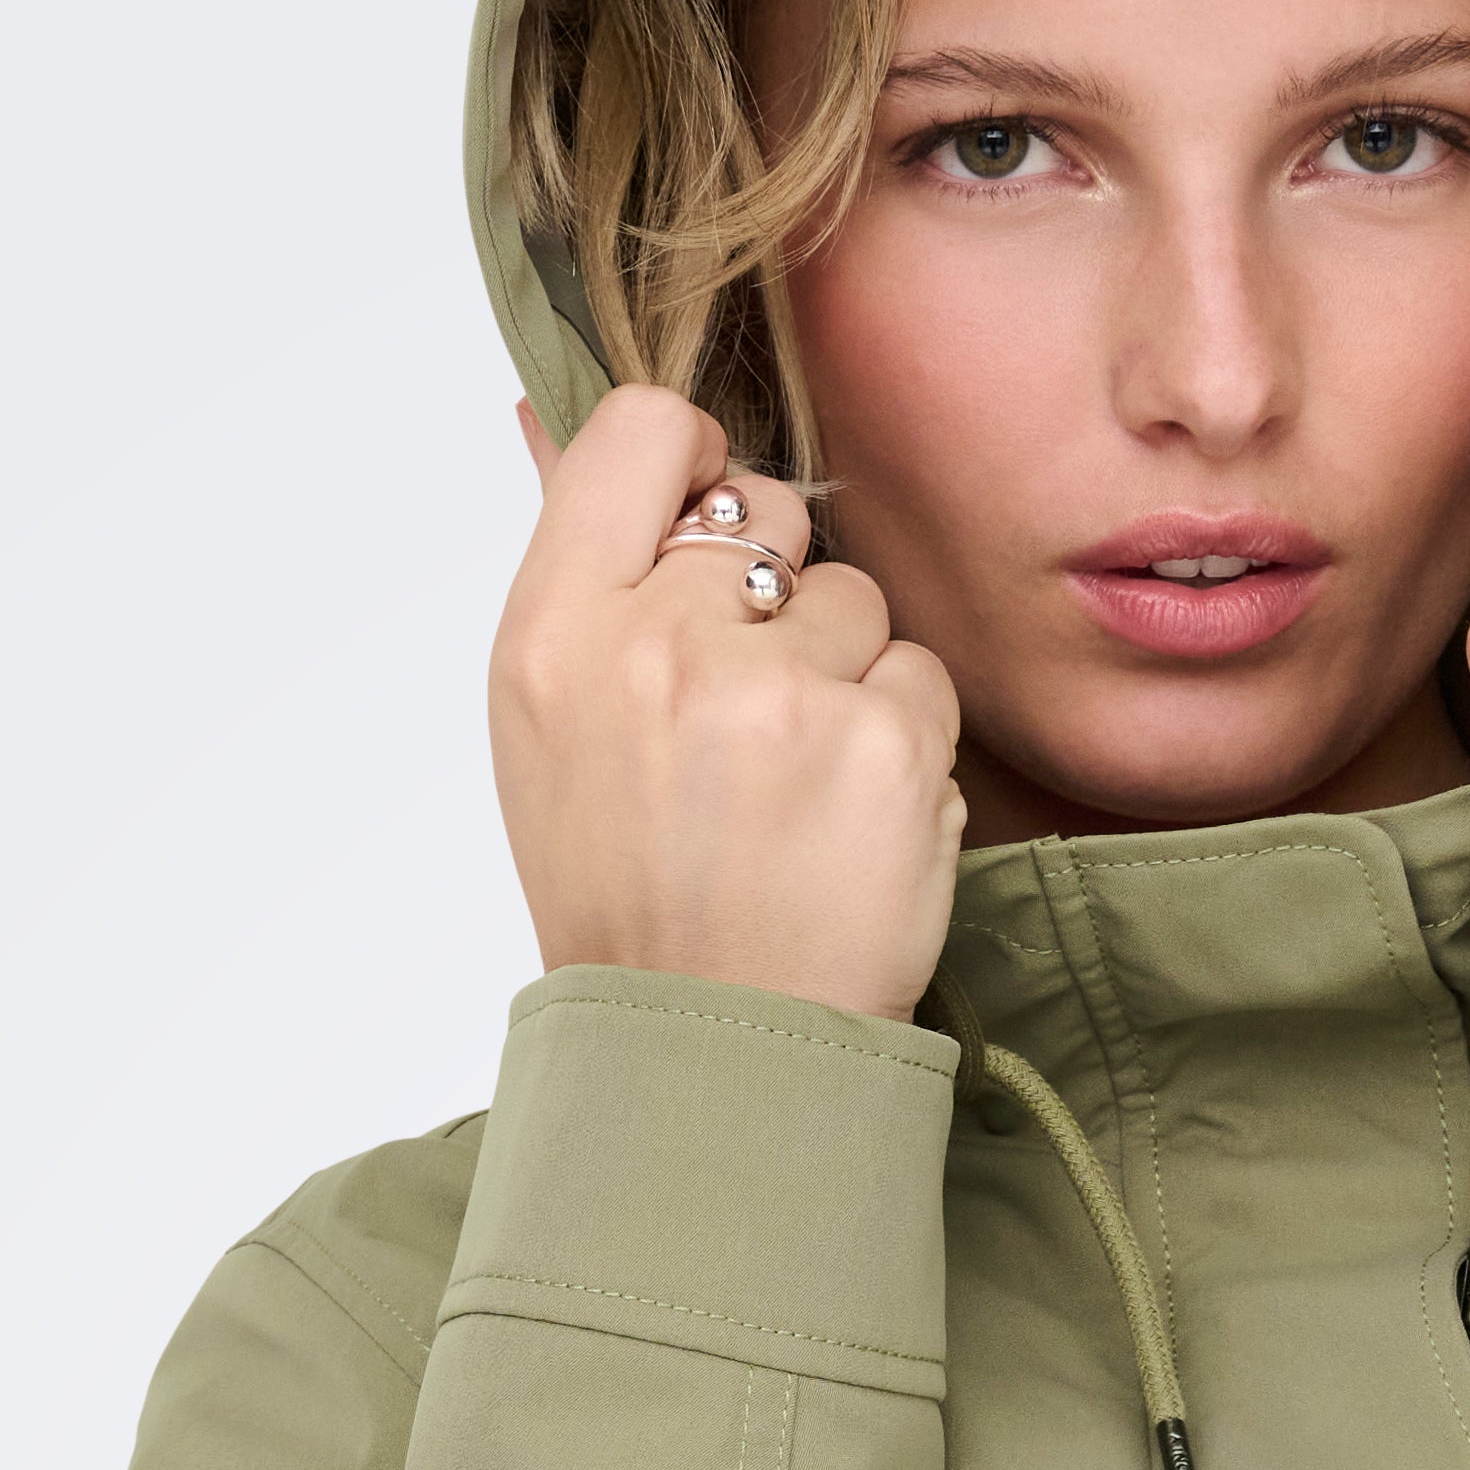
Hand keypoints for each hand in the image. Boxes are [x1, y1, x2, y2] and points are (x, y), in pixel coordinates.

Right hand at [491, 386, 968, 1019]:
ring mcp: (777, 696)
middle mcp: (658, 647)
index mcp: (553, 634)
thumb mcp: (548, 729)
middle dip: (775, 602)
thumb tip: (549, 416)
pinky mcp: (885, 745)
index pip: (641, 431)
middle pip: (768, 516)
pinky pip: (922, 674)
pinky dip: (904, 742)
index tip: (711, 529)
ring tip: (796, 788)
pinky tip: (851, 820)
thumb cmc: (627, 893)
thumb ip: (576, 569)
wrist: (713, 1053)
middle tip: (746, 723)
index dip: (694, 463)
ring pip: (855, 597)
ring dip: (846, 676)